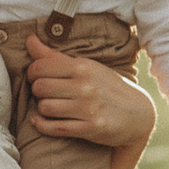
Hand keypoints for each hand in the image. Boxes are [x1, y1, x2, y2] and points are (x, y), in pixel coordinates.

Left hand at [22, 36, 154, 155]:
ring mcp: (88, 108)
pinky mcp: (90, 128)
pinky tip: (41, 121)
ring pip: (45, 107)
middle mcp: (85, 86)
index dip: (32, 73)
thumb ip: (55, 57)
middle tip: (44, 93)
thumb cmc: (107, 88)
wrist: (138, 114)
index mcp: (83, 67)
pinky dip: (42, 125)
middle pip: (40, 87)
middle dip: (37, 91)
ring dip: (42, 109)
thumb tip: (29, 40)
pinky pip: (54, 127)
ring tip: (49, 107)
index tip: (37, 78)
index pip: (40, 67)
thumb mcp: (87, 68)